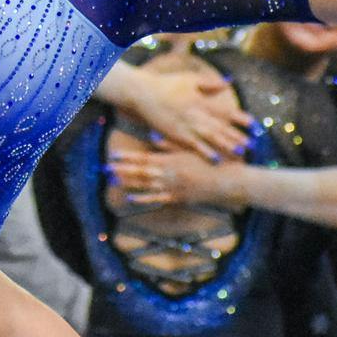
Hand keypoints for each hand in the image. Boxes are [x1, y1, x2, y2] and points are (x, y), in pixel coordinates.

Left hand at [108, 146, 232, 207]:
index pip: (145, 158)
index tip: (114, 156)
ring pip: (146, 186)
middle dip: (123, 170)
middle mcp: (170, 174)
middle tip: (106, 169)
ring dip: (129, 184)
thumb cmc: (215, 161)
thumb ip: (171, 144)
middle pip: (141, 172)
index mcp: (173, 160)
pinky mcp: (179, 198)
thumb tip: (151, 138)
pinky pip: (158, 199)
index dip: (128, 158)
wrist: (230, 181)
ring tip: (114, 181)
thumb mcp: (193, 148)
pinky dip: (144, 198)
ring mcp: (174, 188)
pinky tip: (132, 198)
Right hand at [128, 67, 252, 160]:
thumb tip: (228, 82)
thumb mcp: (189, 78)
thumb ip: (209, 82)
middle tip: (252, 145)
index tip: (253, 124)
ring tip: (239, 153)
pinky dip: (205, 152)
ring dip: (225, 145)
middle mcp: (196, 113)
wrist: (143, 94)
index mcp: (201, 100)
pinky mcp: (176, 134)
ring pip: (210, 137)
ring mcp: (186, 125)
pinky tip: (215, 159)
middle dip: (237, 136)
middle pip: (220, 127)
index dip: (239, 118)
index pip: (225, 110)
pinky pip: (193, 145)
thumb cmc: (167, 85)